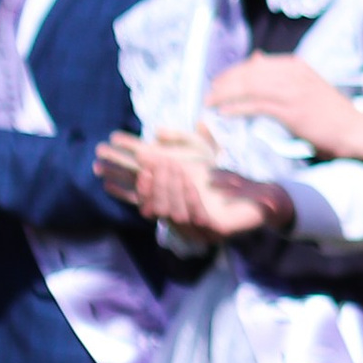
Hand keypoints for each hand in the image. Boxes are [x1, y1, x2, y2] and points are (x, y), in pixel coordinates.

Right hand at [98, 131, 292, 235]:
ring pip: (172, 210)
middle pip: (153, 204)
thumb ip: (182, 141)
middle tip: (146, 164)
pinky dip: (189, 195)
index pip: (140, 198)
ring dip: (168, 186)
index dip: (121, 185)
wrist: (259, 195)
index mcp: (171, 206)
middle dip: (147, 183)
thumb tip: (158, 133)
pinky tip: (187, 179)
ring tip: (166, 165)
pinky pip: (196, 215)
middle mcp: (180, 221)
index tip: (102, 170)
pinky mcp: (216, 230)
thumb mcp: (201, 153)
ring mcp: (197, 229)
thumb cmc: (226, 177)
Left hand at [204, 58, 362, 162]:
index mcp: (294, 65)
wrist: (352, 129)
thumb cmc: (328, 111)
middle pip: (248, 73)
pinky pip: (256, 105)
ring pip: (248, 87)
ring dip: (225, 95)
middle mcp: (292, 73)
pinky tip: (225, 113)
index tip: (217, 83)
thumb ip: (280, 72)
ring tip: (210, 103)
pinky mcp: (291, 110)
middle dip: (224, 83)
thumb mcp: (304, 83)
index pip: (254, 64)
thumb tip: (256, 58)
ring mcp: (292, 91)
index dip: (232, 73)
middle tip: (209, 95)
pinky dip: (237, 108)